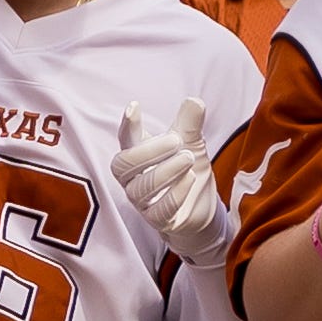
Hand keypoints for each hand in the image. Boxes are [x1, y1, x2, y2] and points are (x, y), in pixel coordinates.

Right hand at [111, 97, 238, 259]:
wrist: (200, 208)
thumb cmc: (187, 170)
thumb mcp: (191, 144)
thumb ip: (190, 124)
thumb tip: (195, 101)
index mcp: (138, 154)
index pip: (125, 139)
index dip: (127, 125)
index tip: (134, 107)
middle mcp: (133, 178)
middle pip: (122, 165)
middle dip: (148, 151)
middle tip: (177, 140)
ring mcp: (142, 200)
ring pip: (141, 187)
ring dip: (166, 170)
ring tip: (188, 158)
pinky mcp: (157, 219)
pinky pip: (159, 210)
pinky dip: (175, 193)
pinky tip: (189, 179)